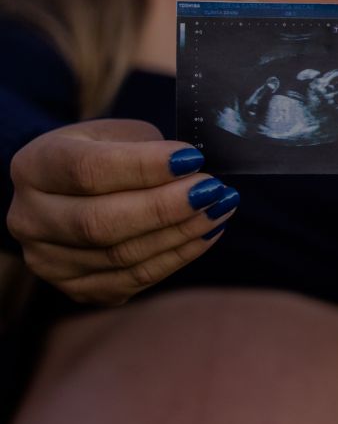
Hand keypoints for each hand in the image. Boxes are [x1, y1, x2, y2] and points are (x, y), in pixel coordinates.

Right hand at [6, 119, 239, 304]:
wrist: (69, 194)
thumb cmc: (101, 156)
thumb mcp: (115, 135)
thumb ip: (146, 148)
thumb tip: (190, 168)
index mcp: (34, 168)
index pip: (88, 171)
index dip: (144, 167)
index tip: (193, 159)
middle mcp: (31, 219)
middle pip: (102, 222)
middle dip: (167, 207)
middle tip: (213, 190)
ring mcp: (50, 261)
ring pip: (123, 256)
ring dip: (183, 233)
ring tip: (220, 208)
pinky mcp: (78, 289)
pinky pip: (137, 278)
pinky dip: (179, 256)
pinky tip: (207, 233)